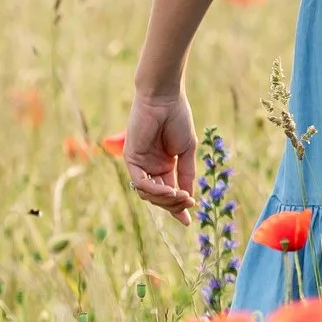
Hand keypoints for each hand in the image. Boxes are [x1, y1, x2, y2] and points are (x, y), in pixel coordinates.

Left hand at [124, 86, 198, 221]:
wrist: (165, 99)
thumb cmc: (178, 119)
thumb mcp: (186, 151)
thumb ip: (186, 173)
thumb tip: (189, 197)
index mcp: (164, 166)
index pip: (168, 192)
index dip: (178, 208)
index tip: (189, 222)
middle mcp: (150, 168)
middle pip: (158, 197)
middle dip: (174, 204)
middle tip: (190, 203)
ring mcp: (139, 165)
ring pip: (148, 194)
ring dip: (165, 199)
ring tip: (182, 196)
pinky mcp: (131, 160)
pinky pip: (140, 182)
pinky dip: (154, 190)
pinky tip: (170, 189)